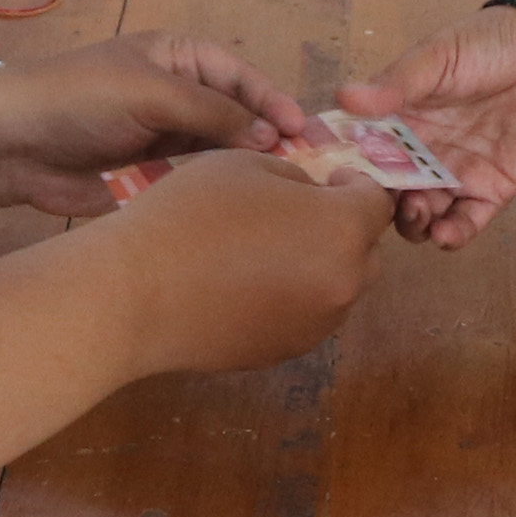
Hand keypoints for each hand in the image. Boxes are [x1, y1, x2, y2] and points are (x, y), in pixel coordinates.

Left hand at [0, 31, 308, 215]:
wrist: (12, 144)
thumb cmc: (79, 98)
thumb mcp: (150, 92)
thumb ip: (213, 112)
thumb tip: (271, 136)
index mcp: (179, 58)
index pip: (242, 77)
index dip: (275, 103)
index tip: (305, 134)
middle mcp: (179, 96)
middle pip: (239, 118)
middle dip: (272, 142)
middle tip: (314, 172)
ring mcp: (166, 139)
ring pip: (222, 155)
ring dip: (250, 172)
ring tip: (291, 197)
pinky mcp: (152, 178)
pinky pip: (196, 185)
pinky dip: (219, 195)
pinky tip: (249, 213)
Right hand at [100, 147, 392, 375]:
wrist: (137, 293)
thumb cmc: (190, 215)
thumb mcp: (246, 164)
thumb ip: (295, 177)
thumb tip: (309, 196)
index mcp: (342, 230)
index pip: (378, 204)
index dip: (357, 186)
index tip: (329, 180)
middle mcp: (343, 284)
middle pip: (365, 252)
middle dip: (342, 230)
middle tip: (297, 215)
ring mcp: (315, 326)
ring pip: (335, 288)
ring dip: (318, 266)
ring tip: (266, 252)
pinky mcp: (283, 352)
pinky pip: (303, 317)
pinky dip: (290, 299)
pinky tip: (244, 286)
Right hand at [333, 7, 515, 248]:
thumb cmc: (488, 45)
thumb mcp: (437, 57)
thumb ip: (396, 83)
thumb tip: (343, 97)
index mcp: (398, 119)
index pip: (361, 151)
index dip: (344, 169)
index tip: (329, 181)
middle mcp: (420, 152)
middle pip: (387, 192)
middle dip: (379, 206)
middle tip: (380, 202)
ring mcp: (455, 174)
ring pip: (421, 214)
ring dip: (412, 223)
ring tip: (416, 213)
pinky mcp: (491, 190)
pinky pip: (467, 222)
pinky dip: (452, 235)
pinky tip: (444, 233)